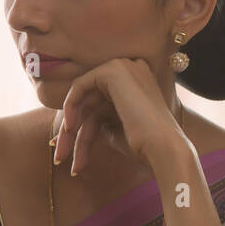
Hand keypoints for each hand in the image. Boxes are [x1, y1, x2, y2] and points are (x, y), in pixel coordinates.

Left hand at [52, 58, 187, 175]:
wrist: (164, 148)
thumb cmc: (145, 146)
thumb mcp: (116, 131)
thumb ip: (97, 121)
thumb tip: (66, 127)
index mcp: (136, 84)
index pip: (99, 104)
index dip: (80, 128)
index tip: (66, 153)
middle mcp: (132, 70)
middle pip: (90, 103)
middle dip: (71, 132)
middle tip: (60, 158)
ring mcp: (124, 67)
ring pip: (83, 99)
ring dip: (69, 130)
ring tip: (62, 157)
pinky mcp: (113, 70)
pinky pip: (80, 86)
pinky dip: (70, 108)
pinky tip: (69, 128)